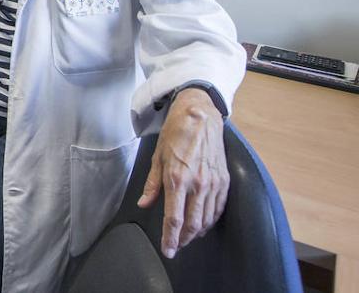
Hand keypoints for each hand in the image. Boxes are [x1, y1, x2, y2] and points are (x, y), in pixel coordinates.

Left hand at [137, 88, 228, 257]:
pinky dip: (210, 219)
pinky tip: (203, 222)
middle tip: (177, 245)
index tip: (168, 250)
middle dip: (184, 239)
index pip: (174, 218)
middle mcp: (197, 185)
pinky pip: (218, 208)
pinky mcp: (224, 180)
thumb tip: (143, 204)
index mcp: (177, 179)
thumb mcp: (157, 157)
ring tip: (188, 236)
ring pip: (207, 219)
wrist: (201, 116)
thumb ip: (152, 185)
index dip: (170, 238)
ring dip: (197, 232)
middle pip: (192, 224)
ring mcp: (213, 183)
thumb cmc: (175, 134)